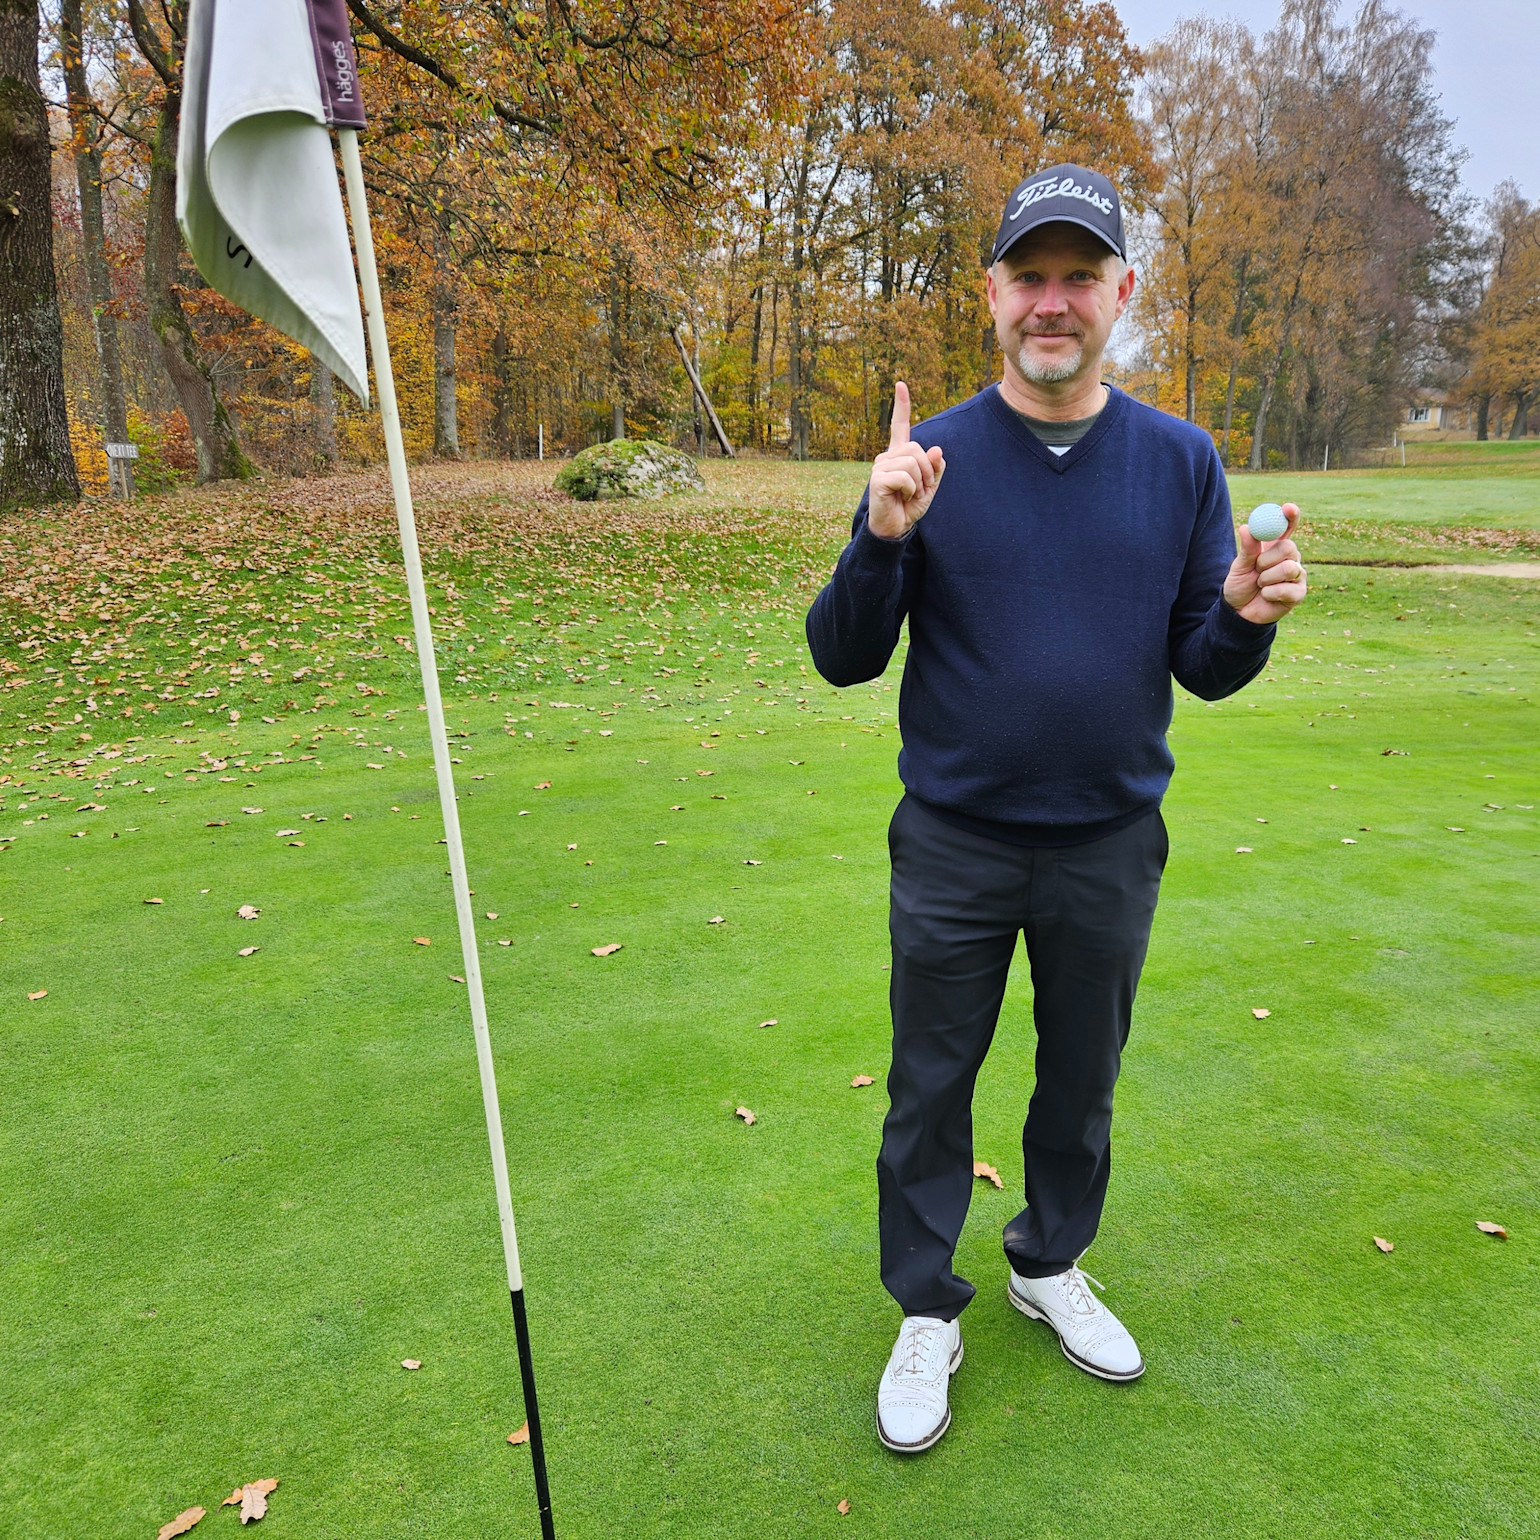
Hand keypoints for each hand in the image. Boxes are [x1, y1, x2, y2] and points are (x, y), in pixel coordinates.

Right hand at [867, 381, 944, 539]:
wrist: (894, 528)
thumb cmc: (909, 506)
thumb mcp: (929, 486)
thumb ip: (936, 468)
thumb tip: (937, 449)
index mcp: (898, 455)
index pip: (899, 426)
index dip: (901, 405)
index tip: (901, 384)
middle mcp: (887, 457)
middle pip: (917, 449)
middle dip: (927, 470)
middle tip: (921, 488)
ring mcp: (880, 466)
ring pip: (913, 462)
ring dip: (920, 482)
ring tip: (911, 494)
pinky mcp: (877, 479)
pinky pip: (905, 476)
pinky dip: (911, 489)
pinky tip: (901, 497)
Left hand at [1224, 502, 1306, 622]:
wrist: (1238, 612)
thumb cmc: (1240, 586)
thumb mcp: (1239, 566)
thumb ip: (1247, 549)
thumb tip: (1246, 527)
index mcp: (1274, 547)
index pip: (1287, 527)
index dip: (1290, 516)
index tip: (1288, 508)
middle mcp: (1289, 558)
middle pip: (1289, 547)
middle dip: (1268, 559)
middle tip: (1257, 568)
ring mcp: (1297, 575)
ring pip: (1289, 568)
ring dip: (1267, 578)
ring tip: (1260, 585)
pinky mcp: (1299, 593)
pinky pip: (1287, 588)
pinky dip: (1270, 593)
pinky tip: (1266, 596)